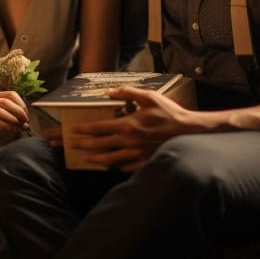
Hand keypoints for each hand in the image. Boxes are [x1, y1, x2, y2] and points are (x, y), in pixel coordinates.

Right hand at [0, 90, 30, 134]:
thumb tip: (26, 125)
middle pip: (7, 101)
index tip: (27, 116)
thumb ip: (13, 119)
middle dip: (19, 112)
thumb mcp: (2, 117)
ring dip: (12, 118)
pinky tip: (10, 129)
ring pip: (0, 109)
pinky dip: (3, 124)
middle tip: (26, 122)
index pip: (12, 94)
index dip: (22, 104)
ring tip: (19, 126)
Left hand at [68, 86, 199, 170]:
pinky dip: (115, 166)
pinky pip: (125, 167)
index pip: (100, 128)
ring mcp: (136, 154)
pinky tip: (110, 164)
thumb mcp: (149, 97)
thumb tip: (109, 91)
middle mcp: (129, 142)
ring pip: (110, 159)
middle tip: (71, 145)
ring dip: (95, 158)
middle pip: (100, 145)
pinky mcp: (144, 162)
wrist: (188, 132)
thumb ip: (128, 92)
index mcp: (129, 125)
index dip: (85, 129)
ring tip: (85, 157)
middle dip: (84, 144)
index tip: (73, 129)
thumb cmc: (169, 113)